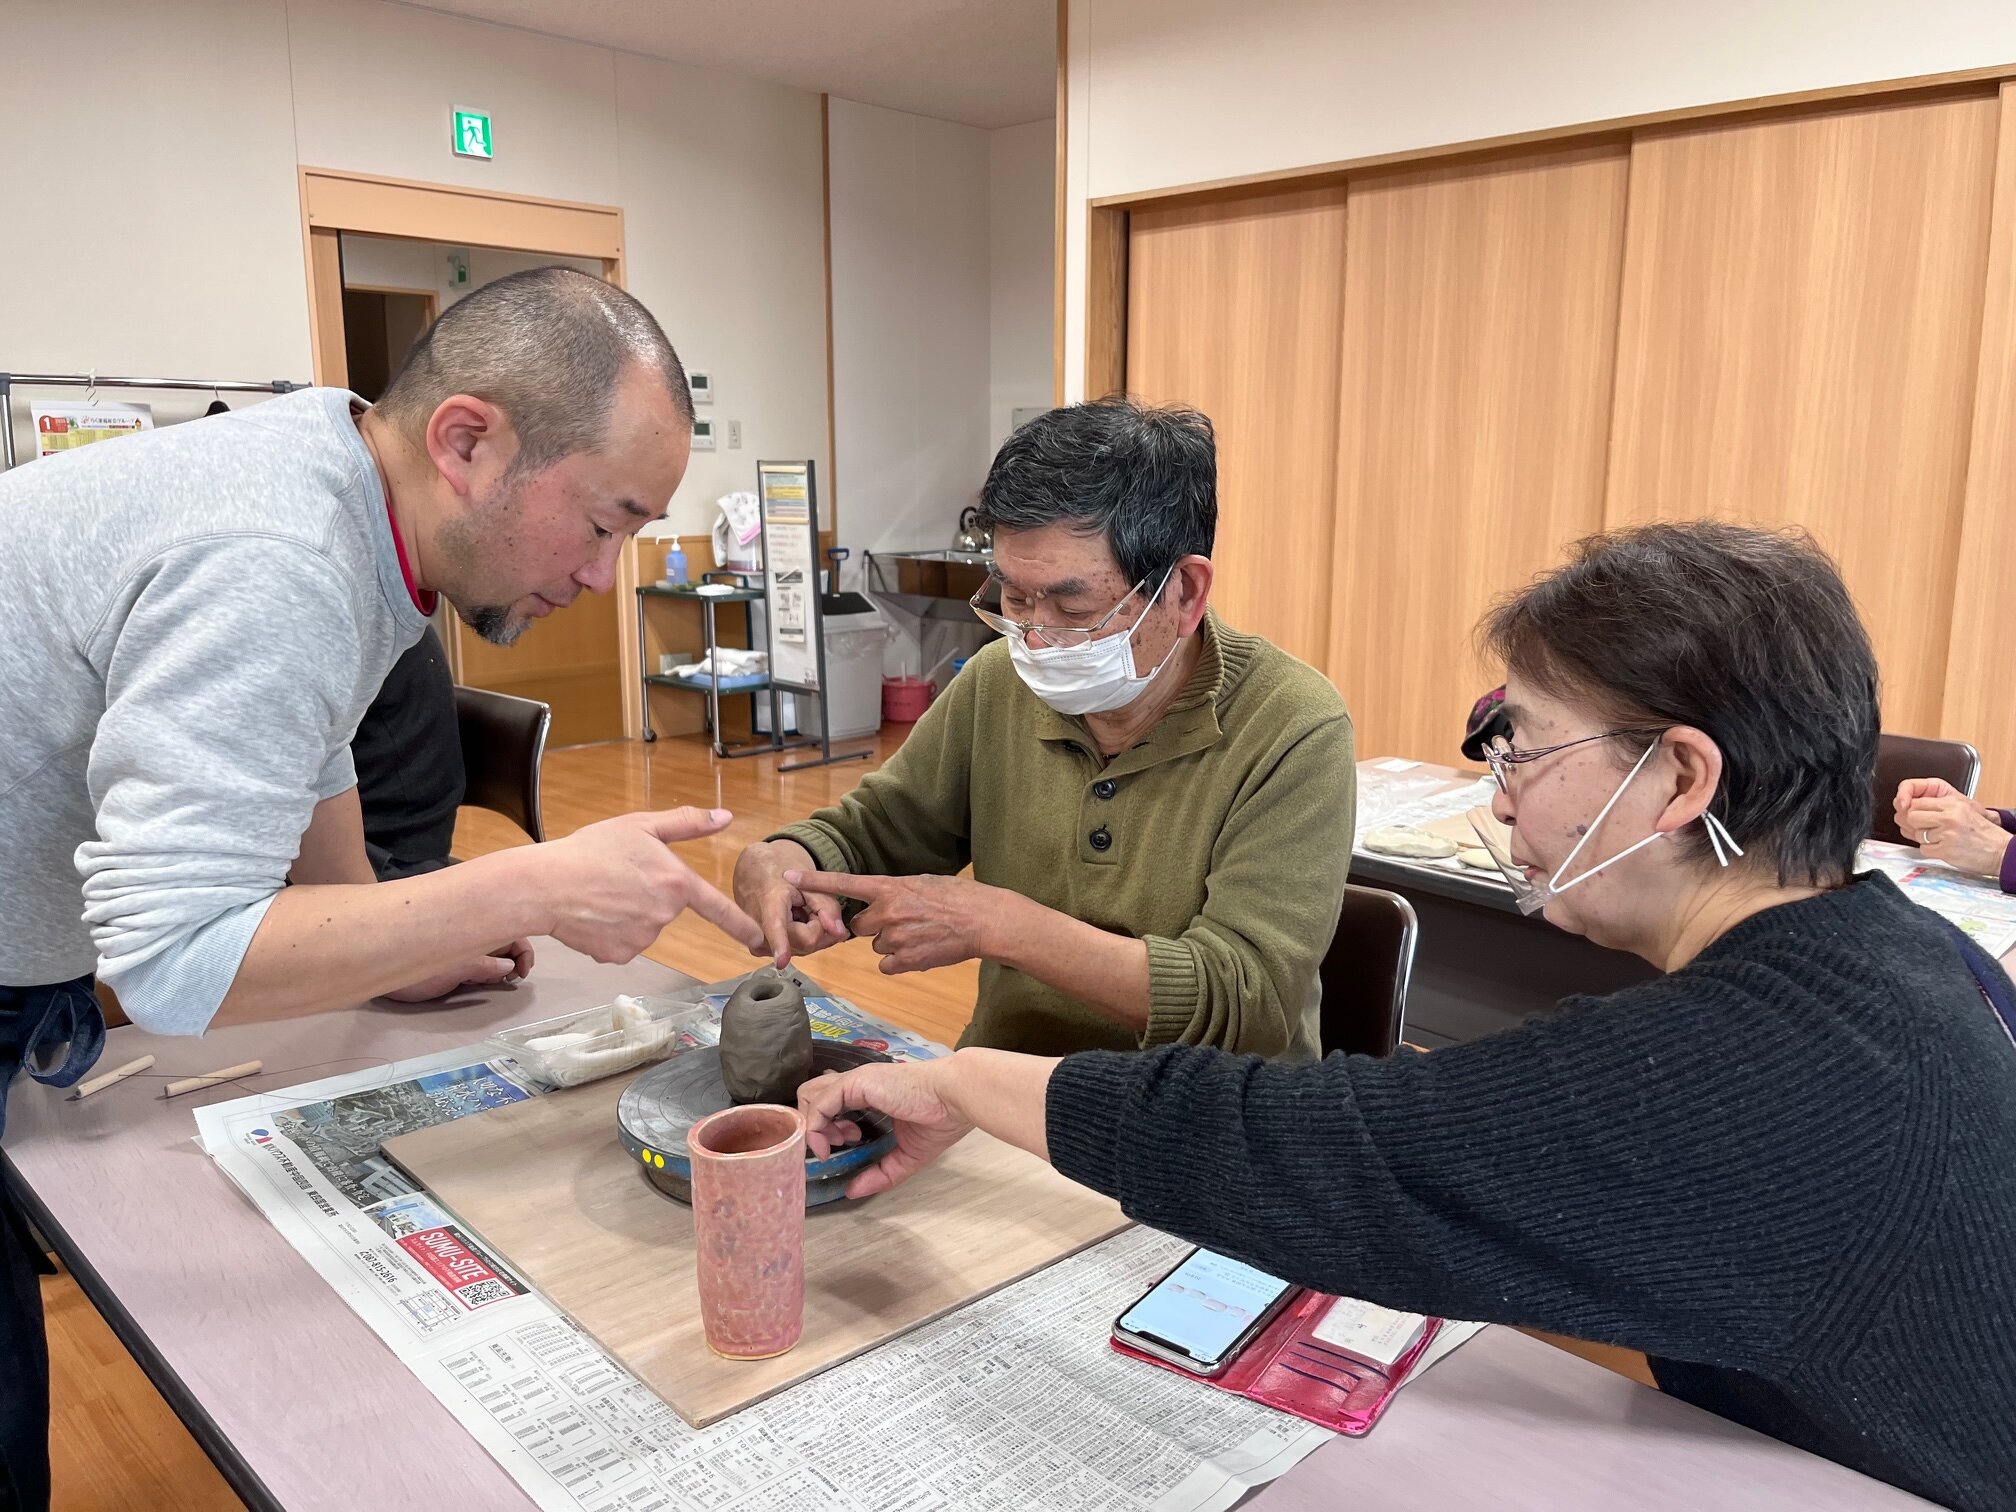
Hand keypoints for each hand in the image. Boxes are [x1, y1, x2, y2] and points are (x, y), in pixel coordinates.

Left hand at [382, 939, 534, 1001]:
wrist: (377, 965)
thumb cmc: (416, 970)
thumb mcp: (454, 970)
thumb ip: (484, 967)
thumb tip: (510, 967)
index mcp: (478, 930)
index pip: (515, 932)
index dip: (524, 953)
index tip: (520, 975)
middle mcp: (474, 935)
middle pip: (507, 941)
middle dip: (515, 960)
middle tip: (510, 981)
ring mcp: (465, 947)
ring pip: (495, 953)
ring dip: (502, 967)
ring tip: (497, 982)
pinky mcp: (455, 960)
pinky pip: (481, 963)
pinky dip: (488, 972)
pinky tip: (484, 982)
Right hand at [536, 808, 765, 961]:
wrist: (545, 885)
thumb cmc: (590, 850)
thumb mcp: (641, 826)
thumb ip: (687, 823)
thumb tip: (725, 816)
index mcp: (676, 882)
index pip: (718, 908)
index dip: (742, 925)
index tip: (761, 939)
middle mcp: (665, 915)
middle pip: (667, 908)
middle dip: (648, 895)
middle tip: (615, 878)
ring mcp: (643, 939)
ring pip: (644, 927)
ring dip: (628, 914)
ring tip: (599, 894)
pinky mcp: (620, 956)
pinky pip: (623, 944)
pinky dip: (611, 933)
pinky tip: (592, 915)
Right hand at [734, 840, 848, 966]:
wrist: (756, 873)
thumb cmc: (782, 872)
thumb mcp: (810, 882)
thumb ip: (828, 907)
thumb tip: (840, 935)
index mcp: (769, 903)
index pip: (777, 928)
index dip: (780, 944)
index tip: (781, 962)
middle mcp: (758, 927)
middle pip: (804, 942)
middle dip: (819, 926)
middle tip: (810, 905)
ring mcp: (757, 942)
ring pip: (803, 948)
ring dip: (811, 931)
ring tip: (799, 909)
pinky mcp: (760, 950)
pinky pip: (794, 949)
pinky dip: (802, 936)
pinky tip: (794, 920)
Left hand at [785, 869, 1002, 974]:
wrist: (983, 920)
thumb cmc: (958, 897)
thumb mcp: (923, 883)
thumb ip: (895, 892)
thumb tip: (882, 903)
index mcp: (890, 888)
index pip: (844, 883)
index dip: (814, 881)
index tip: (787, 878)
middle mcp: (886, 912)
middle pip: (859, 926)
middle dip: (874, 926)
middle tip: (903, 921)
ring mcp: (894, 938)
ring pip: (876, 946)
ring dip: (891, 943)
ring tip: (921, 934)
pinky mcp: (904, 960)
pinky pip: (887, 964)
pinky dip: (900, 960)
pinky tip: (921, 950)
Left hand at [797, 1057, 973, 1196]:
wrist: (955, 1099)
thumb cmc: (939, 1120)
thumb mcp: (904, 1156)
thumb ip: (879, 1174)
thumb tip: (852, 1191)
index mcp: (870, 1093)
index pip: (831, 1100)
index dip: (829, 1124)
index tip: (845, 1144)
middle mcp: (858, 1083)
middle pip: (813, 1094)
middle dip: (814, 1122)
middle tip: (835, 1144)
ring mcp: (856, 1081)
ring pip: (809, 1094)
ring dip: (811, 1124)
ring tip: (830, 1145)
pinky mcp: (856, 1083)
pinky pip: (820, 1103)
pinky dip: (815, 1127)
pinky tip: (827, 1145)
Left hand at [1896, 784, 2009, 878]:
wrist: (2000, 850)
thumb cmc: (1984, 832)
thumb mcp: (1966, 809)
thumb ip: (1942, 806)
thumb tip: (1914, 806)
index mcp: (1953, 804)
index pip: (1918, 802)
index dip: (1915, 810)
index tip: (1918, 816)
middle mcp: (1949, 817)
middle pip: (1912, 817)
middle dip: (1916, 824)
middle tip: (1926, 828)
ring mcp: (1946, 834)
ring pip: (1918, 834)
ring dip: (1925, 839)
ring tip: (1941, 839)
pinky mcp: (1945, 850)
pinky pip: (1924, 849)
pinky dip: (1931, 850)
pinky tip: (1943, 848)